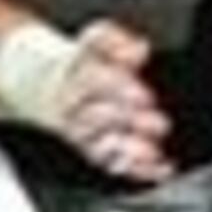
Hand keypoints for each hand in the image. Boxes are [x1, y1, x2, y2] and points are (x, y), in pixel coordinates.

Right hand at [0, 18, 176, 181]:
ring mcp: (83, 134)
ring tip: (153, 151)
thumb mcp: (95, 42)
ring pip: (101, 146)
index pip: (92, 81)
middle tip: (158, 123)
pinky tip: (162, 168)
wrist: (48, 86)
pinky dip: (138, 170)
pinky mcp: (95, 152)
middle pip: (97, 117)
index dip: (118, 89)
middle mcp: (75, 109)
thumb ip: (116, 41)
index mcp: (74, 78)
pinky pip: (113, 165)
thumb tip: (139, 49)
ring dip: (129, 150)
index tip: (145, 95)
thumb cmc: (84, 64)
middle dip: (127, 121)